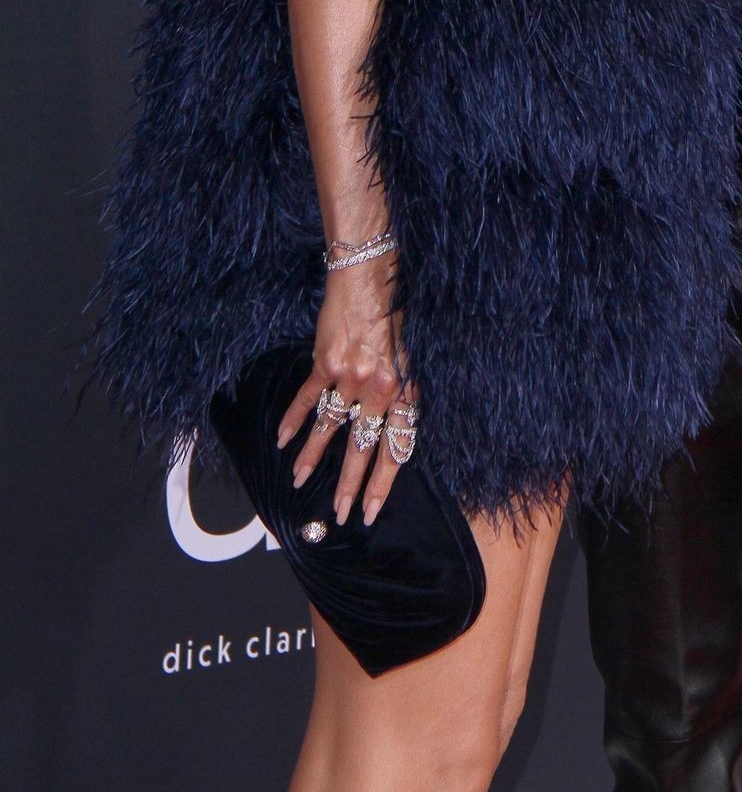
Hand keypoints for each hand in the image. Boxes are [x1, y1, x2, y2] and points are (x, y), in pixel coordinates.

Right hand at [275, 258, 415, 526]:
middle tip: (340, 514)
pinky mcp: (325, 363)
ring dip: (314, 458)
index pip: (395, 449)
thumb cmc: (393, 314)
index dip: (382, 482)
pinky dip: (294, 420)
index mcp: (402, 390)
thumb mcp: (408, 357)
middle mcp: (377, 388)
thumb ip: (399, 391)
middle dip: (350, 485)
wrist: (369, 277)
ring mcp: (349, 377)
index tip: (371, 510)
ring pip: (330, 428)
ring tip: (301, 483)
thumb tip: (391, 425)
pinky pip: (307, 399)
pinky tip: (282, 441)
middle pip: (362, 448)